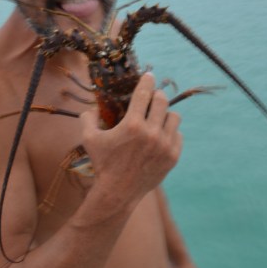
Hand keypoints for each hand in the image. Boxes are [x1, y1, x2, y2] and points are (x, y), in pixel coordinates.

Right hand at [81, 73, 181, 200]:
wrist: (118, 192)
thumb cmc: (103, 164)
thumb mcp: (89, 139)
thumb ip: (88, 119)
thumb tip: (92, 108)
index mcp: (132, 125)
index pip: (144, 93)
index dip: (147, 81)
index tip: (149, 75)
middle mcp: (152, 133)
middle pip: (162, 101)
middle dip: (157, 95)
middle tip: (152, 97)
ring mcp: (165, 145)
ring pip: (174, 117)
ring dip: (165, 114)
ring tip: (158, 117)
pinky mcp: (173, 157)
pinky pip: (178, 135)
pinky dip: (171, 132)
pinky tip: (161, 134)